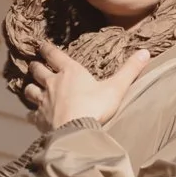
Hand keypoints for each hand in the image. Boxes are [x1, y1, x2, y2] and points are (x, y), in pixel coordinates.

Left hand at [24, 40, 150, 130]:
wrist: (76, 132)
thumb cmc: (95, 107)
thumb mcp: (116, 88)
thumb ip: (130, 70)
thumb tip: (146, 52)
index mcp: (70, 72)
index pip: (54, 54)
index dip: (47, 48)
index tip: (41, 45)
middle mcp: (52, 83)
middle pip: (38, 70)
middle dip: (36, 67)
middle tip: (35, 65)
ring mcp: (43, 101)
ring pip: (30, 90)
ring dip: (30, 88)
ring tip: (32, 88)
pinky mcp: (39, 119)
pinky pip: (31, 114)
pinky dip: (31, 114)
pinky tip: (33, 116)